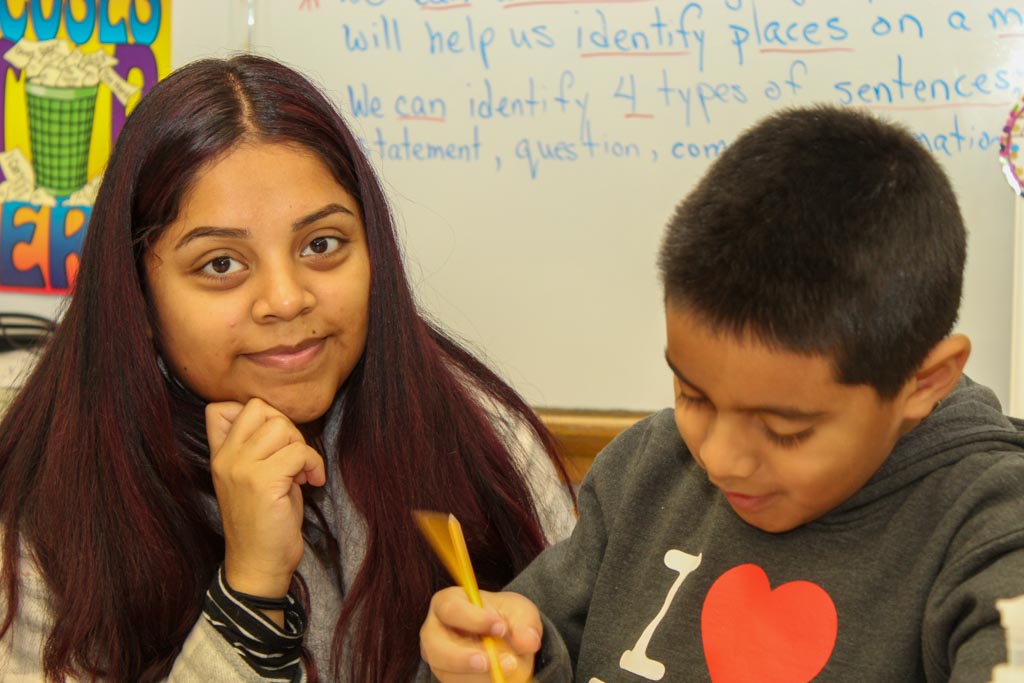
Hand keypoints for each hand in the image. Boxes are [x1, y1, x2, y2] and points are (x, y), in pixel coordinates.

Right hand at [206, 398, 326, 599]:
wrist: (258, 564)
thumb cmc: (263, 521)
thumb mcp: (251, 478)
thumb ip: (256, 448)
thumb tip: (276, 418)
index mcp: (219, 456)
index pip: (220, 408)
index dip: (256, 414)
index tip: (274, 440)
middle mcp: (226, 458)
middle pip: (260, 408)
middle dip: (287, 428)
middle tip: (294, 458)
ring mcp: (242, 469)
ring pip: (282, 427)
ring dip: (302, 447)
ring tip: (301, 472)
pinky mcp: (264, 482)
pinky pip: (299, 452)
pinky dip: (314, 464)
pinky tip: (312, 482)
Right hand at [420, 586, 541, 682]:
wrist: (503, 639)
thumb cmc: (503, 617)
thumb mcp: (519, 612)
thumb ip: (524, 623)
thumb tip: (528, 641)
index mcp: (447, 603)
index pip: (451, 609)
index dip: (474, 619)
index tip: (501, 627)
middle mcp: (434, 632)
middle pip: (436, 647)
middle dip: (464, 657)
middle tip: (491, 661)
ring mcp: (438, 660)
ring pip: (447, 673)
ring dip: (478, 676)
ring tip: (506, 670)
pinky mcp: (448, 679)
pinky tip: (500, 678)